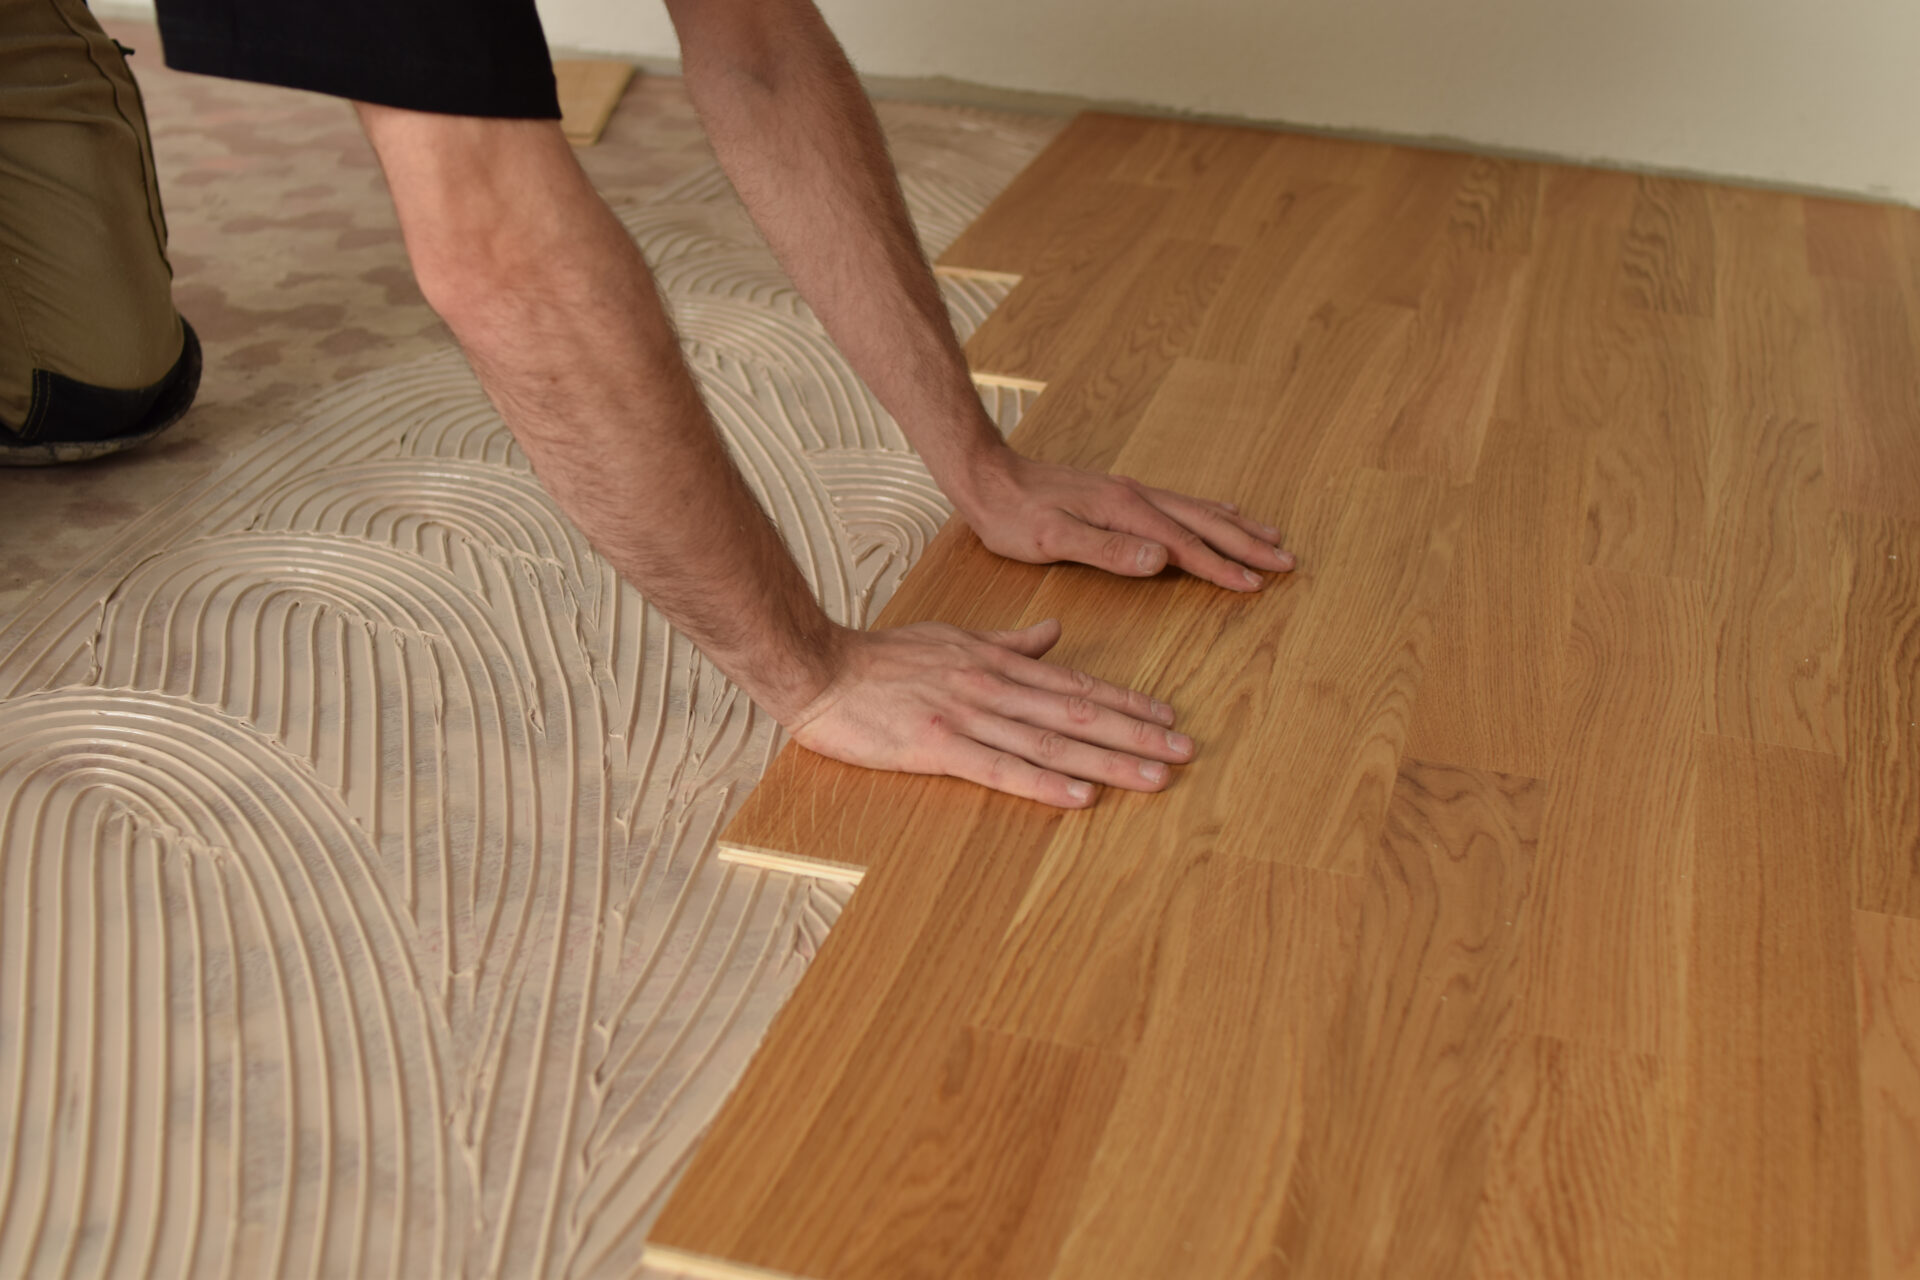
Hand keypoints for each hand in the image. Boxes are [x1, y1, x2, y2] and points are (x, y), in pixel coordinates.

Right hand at [787, 619, 1193, 807]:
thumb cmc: (881, 658)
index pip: (1076, 684)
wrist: (819, 668)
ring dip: (1108, 761)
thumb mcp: (953, 637)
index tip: (1167, 717)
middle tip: (1185, 751)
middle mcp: (992, 687)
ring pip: (1052, 740)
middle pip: (1078, 712)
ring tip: (1155, 777)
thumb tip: (1055, 634)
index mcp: (997, 663)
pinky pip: (1000, 767)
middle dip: (1136, 734)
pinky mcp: (937, 746)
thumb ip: (1009, 642)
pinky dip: (1044, 782)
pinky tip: (1080, 796)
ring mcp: (967, 716)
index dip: (1126, 702)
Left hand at [950, 447, 1295, 590]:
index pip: (1186, 545)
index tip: (1256, 585)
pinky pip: (1178, 504)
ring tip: (1269, 537)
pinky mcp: (1119, 494)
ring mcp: (1129, 493)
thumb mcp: (1053, 540)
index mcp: (1125, 511)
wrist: (987, 477)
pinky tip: (1217, 514)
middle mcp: (1135, 497)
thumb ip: (1108, 550)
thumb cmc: (1013, 515)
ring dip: (1236, 527)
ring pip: (1196, 510)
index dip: (1221, 567)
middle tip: (1286, 561)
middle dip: (1247, 544)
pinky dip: (1208, 512)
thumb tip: (1161, 558)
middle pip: (1204, 523)